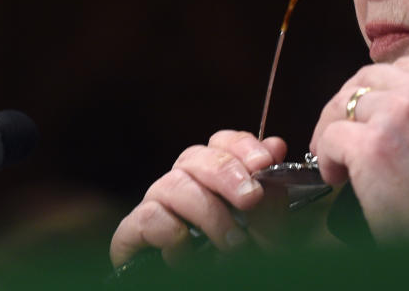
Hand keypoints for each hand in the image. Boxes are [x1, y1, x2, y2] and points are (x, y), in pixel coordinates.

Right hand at [109, 130, 286, 267]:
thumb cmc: (240, 267)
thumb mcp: (267, 236)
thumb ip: (271, 196)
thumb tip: (275, 145)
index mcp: (214, 179)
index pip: (221, 143)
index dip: (242, 146)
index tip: (264, 163)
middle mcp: (183, 185)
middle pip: (195, 155)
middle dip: (226, 173)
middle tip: (250, 198)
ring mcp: (157, 206)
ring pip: (172, 183)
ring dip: (207, 211)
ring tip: (233, 242)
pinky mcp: (133, 233)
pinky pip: (147, 215)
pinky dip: (171, 231)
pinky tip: (188, 252)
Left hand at [310, 55, 408, 239]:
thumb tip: (397, 106)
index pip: (406, 67)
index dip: (380, 88)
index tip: (370, 108)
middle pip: (369, 79)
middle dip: (349, 104)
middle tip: (340, 128)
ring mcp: (400, 114)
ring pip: (344, 105)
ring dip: (333, 131)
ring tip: (338, 160)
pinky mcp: (371, 145)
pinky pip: (331, 137)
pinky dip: (326, 158)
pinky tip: (337, 177)